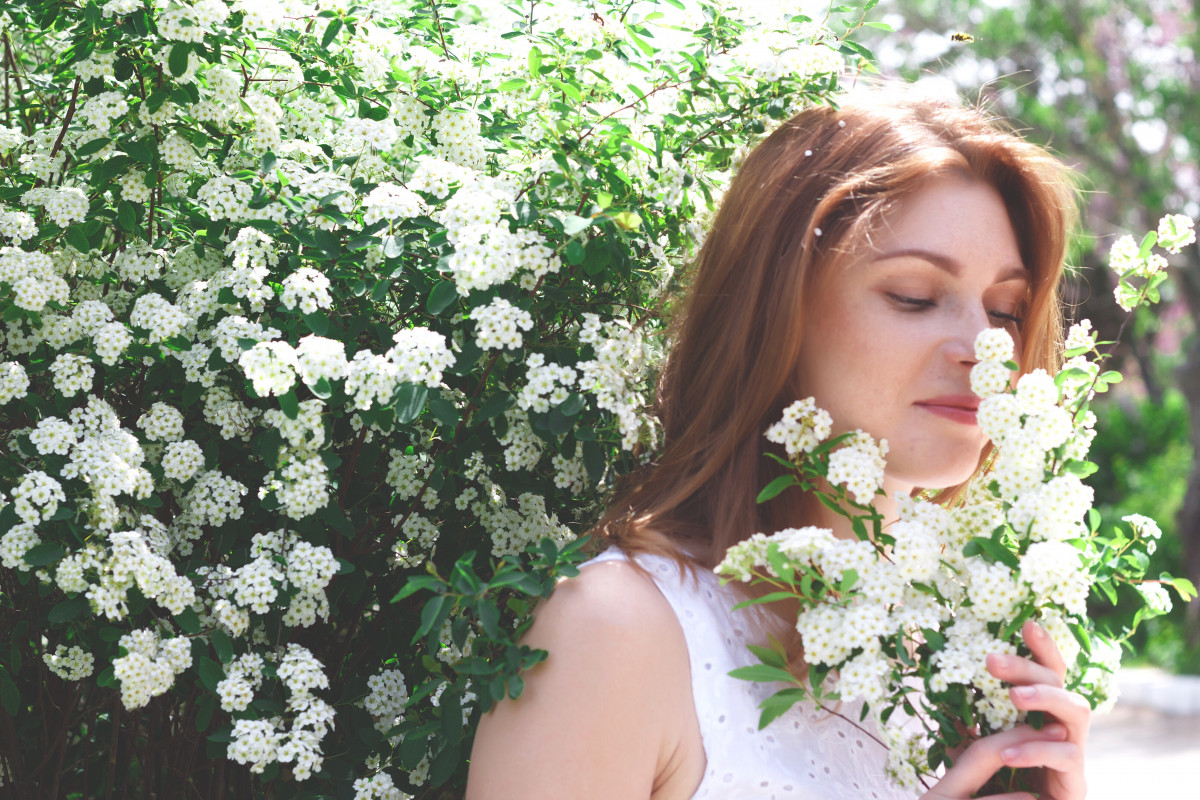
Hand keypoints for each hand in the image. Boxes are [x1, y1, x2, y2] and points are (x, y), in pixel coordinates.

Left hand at [920, 620, 1089, 799]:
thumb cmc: (998, 781)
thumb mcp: (973, 746)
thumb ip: (964, 721)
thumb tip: (938, 687)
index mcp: (1041, 711)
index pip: (1046, 670)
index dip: (1041, 646)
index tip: (1026, 622)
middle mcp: (1062, 725)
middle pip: (1059, 681)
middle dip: (1028, 666)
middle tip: (992, 660)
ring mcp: (1074, 751)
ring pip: (1077, 710)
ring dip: (1045, 697)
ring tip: (1015, 696)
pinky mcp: (1076, 780)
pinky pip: (1067, 756)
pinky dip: (1037, 751)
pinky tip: (1009, 753)